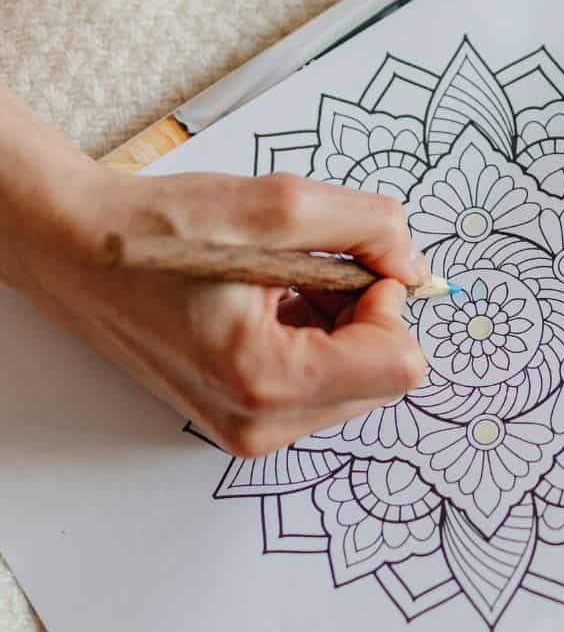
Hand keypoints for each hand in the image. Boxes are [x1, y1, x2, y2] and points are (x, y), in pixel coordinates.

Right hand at [13, 160, 428, 456]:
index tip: (343, 263)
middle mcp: (260, 424)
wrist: (80, 251)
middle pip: (384, 374)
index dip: (388, 299)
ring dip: (336, 320)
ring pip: (357, 377)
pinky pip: (321, 380)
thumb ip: (369, 226)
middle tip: (300, 269)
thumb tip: (415, 264)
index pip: (402, 365)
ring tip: (273, 282)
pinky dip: (312, 333)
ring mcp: (249, 428)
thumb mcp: (278, 203)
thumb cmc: (161, 230)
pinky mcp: (242, 418)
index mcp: (267, 381)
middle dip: (362, 311)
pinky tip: (264, 300)